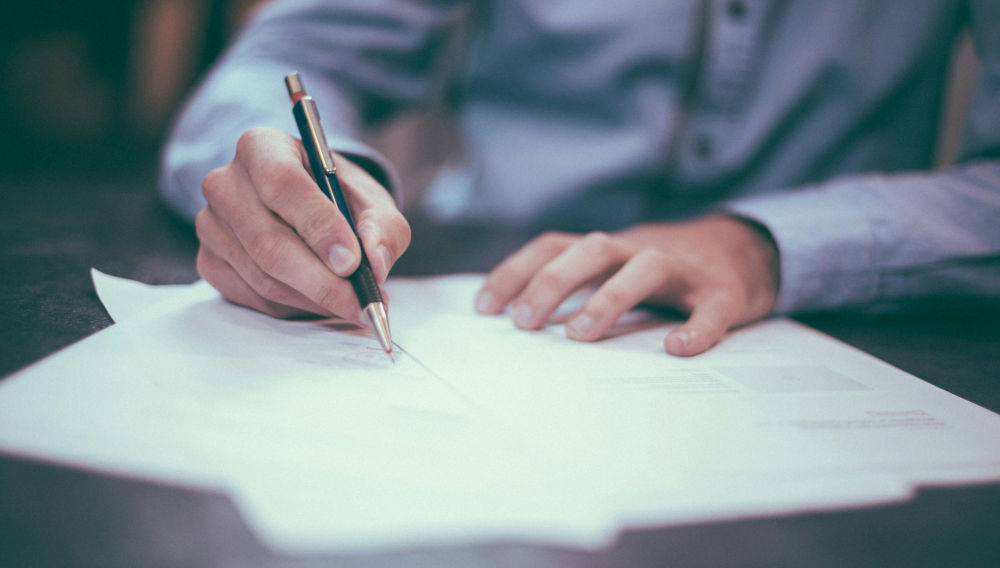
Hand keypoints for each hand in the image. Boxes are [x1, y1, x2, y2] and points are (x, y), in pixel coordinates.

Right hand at [194, 127, 409, 321]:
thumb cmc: (338, 197)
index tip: (352, 262)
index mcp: (262, 147)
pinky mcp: (209, 262)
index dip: (319, 226)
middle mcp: (225, 183)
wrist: (307, 206)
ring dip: (314, 299)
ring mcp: (211, 225)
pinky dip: (294, 307)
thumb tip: (374, 264)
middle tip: (362, 303)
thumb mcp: (371, 200)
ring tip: (353, 304)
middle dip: (322, 281)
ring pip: (263, 277)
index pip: (283, 184)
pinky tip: (321, 301)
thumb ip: (382, 227)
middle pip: (269, 242)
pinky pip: (253, 297)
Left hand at [475, 216, 779, 355]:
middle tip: (524, 323)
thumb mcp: (616, 269)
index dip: (516, 271)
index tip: (484, 308)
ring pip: (645, 268)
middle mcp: (640, 250)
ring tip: (580, 335)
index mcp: (609, 249)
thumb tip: (517, 323)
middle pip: (592, 250)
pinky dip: (696, 328)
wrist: (746, 251)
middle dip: (553, 282)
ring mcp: (683, 269)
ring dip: (609, 297)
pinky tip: (677, 349)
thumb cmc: (664, 271)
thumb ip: (577, 286)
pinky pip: (710, 308)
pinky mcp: (724, 292)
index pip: (553, 246)